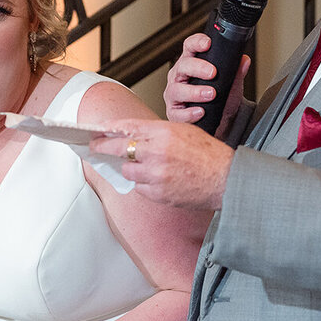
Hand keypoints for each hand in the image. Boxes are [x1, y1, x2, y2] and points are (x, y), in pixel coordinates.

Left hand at [91, 118, 234, 210]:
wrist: (226, 179)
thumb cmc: (208, 154)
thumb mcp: (184, 131)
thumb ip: (157, 132)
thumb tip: (132, 134)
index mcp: (163, 132)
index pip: (127, 127)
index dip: (108, 129)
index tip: (97, 130)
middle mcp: (156, 152)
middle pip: (119, 148)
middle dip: (103, 148)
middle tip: (94, 147)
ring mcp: (155, 174)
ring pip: (127, 170)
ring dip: (131, 168)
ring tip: (144, 167)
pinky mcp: (157, 193)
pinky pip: (140, 187)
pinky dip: (144, 184)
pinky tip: (157, 180)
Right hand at [164, 34, 250, 137]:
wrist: (221, 122)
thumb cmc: (221, 99)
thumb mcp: (231, 84)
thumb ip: (236, 71)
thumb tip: (244, 60)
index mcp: (191, 63)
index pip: (190, 47)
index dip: (196, 42)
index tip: (207, 44)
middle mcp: (179, 77)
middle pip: (182, 66)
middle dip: (197, 68)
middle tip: (212, 73)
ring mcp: (174, 94)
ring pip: (177, 90)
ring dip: (194, 92)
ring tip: (211, 94)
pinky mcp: (174, 113)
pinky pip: (178, 113)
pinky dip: (189, 113)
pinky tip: (201, 111)